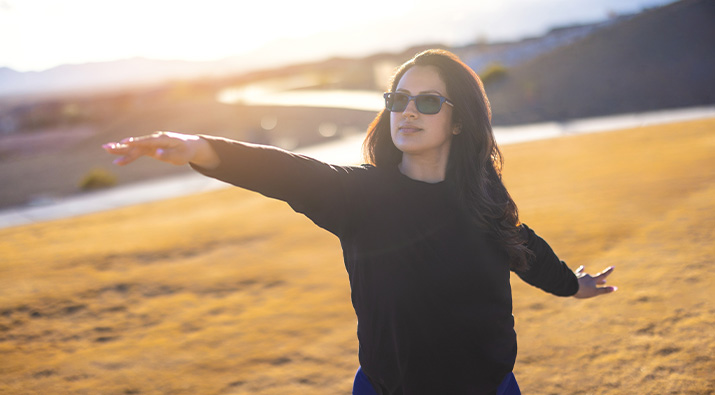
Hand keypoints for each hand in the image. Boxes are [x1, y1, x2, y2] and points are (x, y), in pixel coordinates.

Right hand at [102, 131, 218, 167]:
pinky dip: (128, 155)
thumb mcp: (180, 156)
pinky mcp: (150, 148)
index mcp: (163, 139)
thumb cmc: (186, 151)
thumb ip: (167, 154)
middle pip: (137, 143)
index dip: (136, 142)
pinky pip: (137, 151)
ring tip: (106, 149)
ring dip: (121, 149)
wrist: (191, 147)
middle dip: (122, 146)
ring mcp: (151, 143)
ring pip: (135, 147)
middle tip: (107, 147)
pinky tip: (118, 159)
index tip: (125, 142)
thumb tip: (156, 153)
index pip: (147, 141)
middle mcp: (155, 139)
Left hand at [573, 265, 616, 298]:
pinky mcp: (574, 275)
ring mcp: (581, 275)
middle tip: (604, 281)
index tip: (613, 266)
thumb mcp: (594, 292)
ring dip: (590, 277)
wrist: (569, 285)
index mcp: (593, 280)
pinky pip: (578, 272)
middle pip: (595, 277)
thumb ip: (604, 290)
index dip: (608, 271)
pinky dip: (581, 270)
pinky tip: (582, 267)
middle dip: (600, 279)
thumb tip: (615, 288)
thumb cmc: (583, 290)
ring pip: (587, 276)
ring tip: (591, 277)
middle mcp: (588, 276)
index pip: (603, 275)